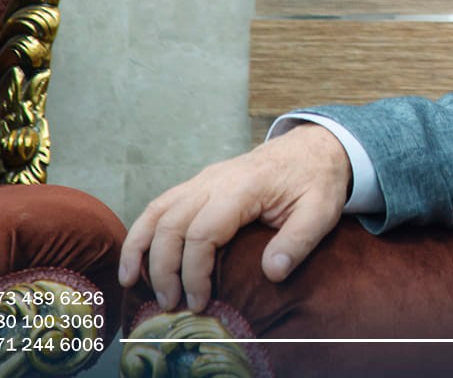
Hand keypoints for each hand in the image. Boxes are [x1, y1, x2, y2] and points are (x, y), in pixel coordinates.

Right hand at [118, 123, 352, 312]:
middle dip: (163, 268)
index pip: (203, 232)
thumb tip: (272, 273)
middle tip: (170, 304)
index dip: (194, 271)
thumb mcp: (321, 211)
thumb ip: (298, 241)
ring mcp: (203, 179)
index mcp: (243, 186)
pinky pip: (161, 204)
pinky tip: (136, 256)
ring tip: (131, 282)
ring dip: (140, 247)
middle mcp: (215, 180)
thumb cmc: (317, 181)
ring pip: (158, 210)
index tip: (199, 301)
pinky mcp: (199, 183)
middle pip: (171, 223)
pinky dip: (143, 229)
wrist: (314, 147)